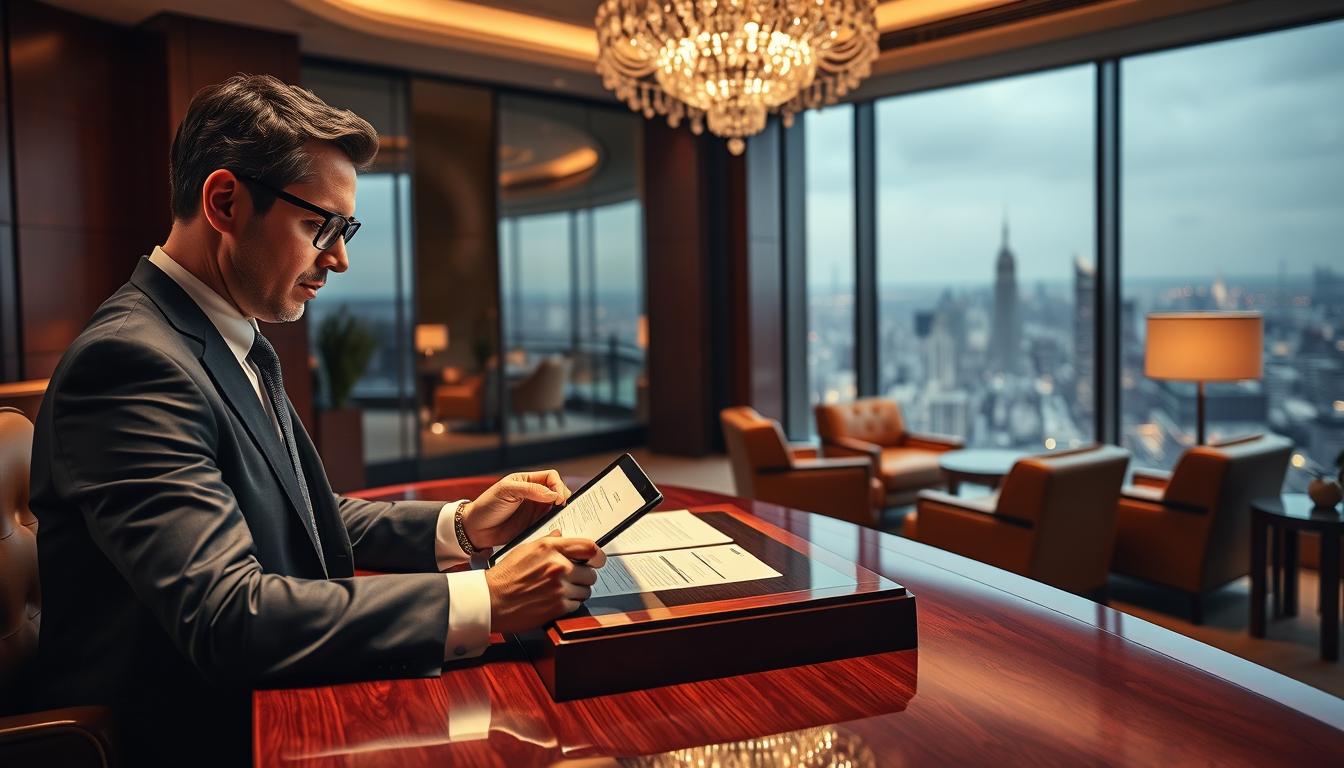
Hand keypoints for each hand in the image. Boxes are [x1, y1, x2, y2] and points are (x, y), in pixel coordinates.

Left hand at [462, 470, 571, 548]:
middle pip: (558, 492)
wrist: (475, 530)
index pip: (551, 477)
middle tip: (562, 508)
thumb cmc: (487, 506)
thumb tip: (553, 495)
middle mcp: (535, 495)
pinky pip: (550, 524)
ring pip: (557, 509)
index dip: (558, 485)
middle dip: (564, 498)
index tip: (557, 498)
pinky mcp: (535, 526)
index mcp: (527, 481)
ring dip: (562, 513)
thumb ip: (531, 490)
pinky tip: (555, 528)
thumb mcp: (506, 491)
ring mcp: (535, 511)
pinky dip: (556, 525)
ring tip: (563, 518)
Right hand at [484, 533, 605, 633]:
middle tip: (571, 579)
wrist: (491, 600)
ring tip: (560, 590)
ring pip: (585, 590)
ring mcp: (559, 587)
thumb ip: (547, 542)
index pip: (588, 547)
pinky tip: (554, 600)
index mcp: (550, 548)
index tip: (598, 559)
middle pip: (590, 572)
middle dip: (583, 576)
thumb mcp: (525, 549)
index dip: (597, 554)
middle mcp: (558, 566)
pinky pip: (576, 604)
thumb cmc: (505, 576)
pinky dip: (569, 604)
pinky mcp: (558, 606)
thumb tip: (561, 535)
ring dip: (577, 591)